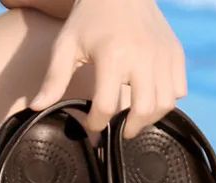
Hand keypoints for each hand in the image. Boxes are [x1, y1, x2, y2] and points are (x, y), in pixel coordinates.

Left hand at [30, 0, 186, 137]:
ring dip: (150, 119)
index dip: (97, 124)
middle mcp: (142, 56)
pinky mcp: (175, 53)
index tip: (91, 127)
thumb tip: (37, 108)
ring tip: (135, 118)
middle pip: (142, 111)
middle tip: (120, 131)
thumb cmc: (89, 17)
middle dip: (129, 128)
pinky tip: (151, 97)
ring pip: (164, 105)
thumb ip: (54, 79)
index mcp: (112, 55)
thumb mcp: (66, 44)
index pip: (105, 106)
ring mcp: (162, 55)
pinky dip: (167, 100)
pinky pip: (178, 90)